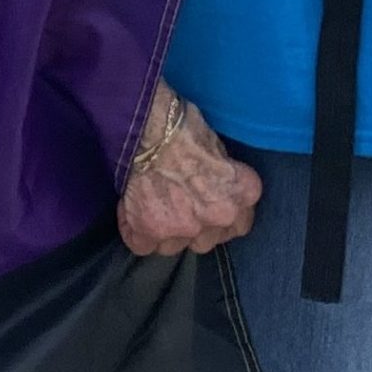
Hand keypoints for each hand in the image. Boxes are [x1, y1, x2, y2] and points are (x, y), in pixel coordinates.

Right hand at [118, 89, 261, 256]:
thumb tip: (211, 183)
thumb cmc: (181, 124)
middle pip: (204, 241)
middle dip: (190, 228)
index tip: (205, 209)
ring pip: (173, 247)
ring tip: (148, 206)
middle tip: (172, 205)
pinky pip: (141, 245)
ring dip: (162, 232)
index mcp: (241, 193)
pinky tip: (131, 213)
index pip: (239, 225)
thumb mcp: (217, 146)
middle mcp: (219, 216)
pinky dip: (135, 232)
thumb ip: (220, 176)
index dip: (219, 219)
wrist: (144, 124)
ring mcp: (184, 227)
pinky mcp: (149, 229)